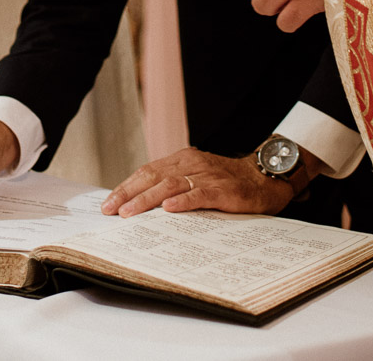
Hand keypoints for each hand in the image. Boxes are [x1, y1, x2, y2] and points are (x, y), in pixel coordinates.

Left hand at [101, 147, 300, 217]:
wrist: (265, 178)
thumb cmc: (228, 182)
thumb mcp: (197, 178)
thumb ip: (174, 186)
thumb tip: (141, 206)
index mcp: (182, 161)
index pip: (147, 172)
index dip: (126, 187)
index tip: (108, 203)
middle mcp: (192, 164)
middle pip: (153, 176)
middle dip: (128, 194)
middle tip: (111, 210)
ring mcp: (208, 176)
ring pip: (171, 185)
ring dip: (147, 199)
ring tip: (130, 212)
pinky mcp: (224, 190)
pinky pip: (200, 194)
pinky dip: (183, 202)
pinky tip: (169, 209)